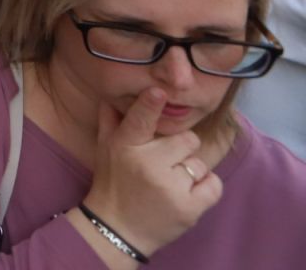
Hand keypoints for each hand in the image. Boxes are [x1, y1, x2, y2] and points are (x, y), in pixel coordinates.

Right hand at [80, 87, 222, 257]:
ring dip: (190, 172)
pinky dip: (206, 188)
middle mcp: (147, 164)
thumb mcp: (106, 149)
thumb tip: (113, 95)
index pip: (140, 120)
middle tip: (165, 163)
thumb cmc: (113, 182)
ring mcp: (169, 187)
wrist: (117, 228)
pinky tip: (188, 193)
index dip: (151, 104)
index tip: (159, 91)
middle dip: (181, 150)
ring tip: (172, 183)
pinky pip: (214, 184)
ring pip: (199, 163)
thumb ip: (111, 120)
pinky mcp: (189, 208)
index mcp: (125, 146)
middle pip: (188, 140)